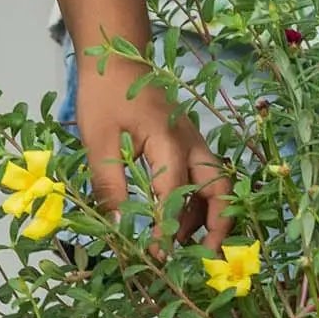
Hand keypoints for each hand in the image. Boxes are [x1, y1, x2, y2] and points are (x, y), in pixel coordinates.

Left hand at [77, 53, 232, 250]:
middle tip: (205, 260)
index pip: (174, 193)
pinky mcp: (186, 144)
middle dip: (218, 226)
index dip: (168, 228)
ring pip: (214, 186)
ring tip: (186, 250)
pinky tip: (177, 224)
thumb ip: (109, 184)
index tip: (156, 255)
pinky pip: (201, 178)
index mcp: (169, 140)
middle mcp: (190, 143)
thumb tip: (117, 228)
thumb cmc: (105, 94)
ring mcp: (192, 142)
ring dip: (207, 218)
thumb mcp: (98, 141)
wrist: (115, 57)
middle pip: (219, 189)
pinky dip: (197, 204)